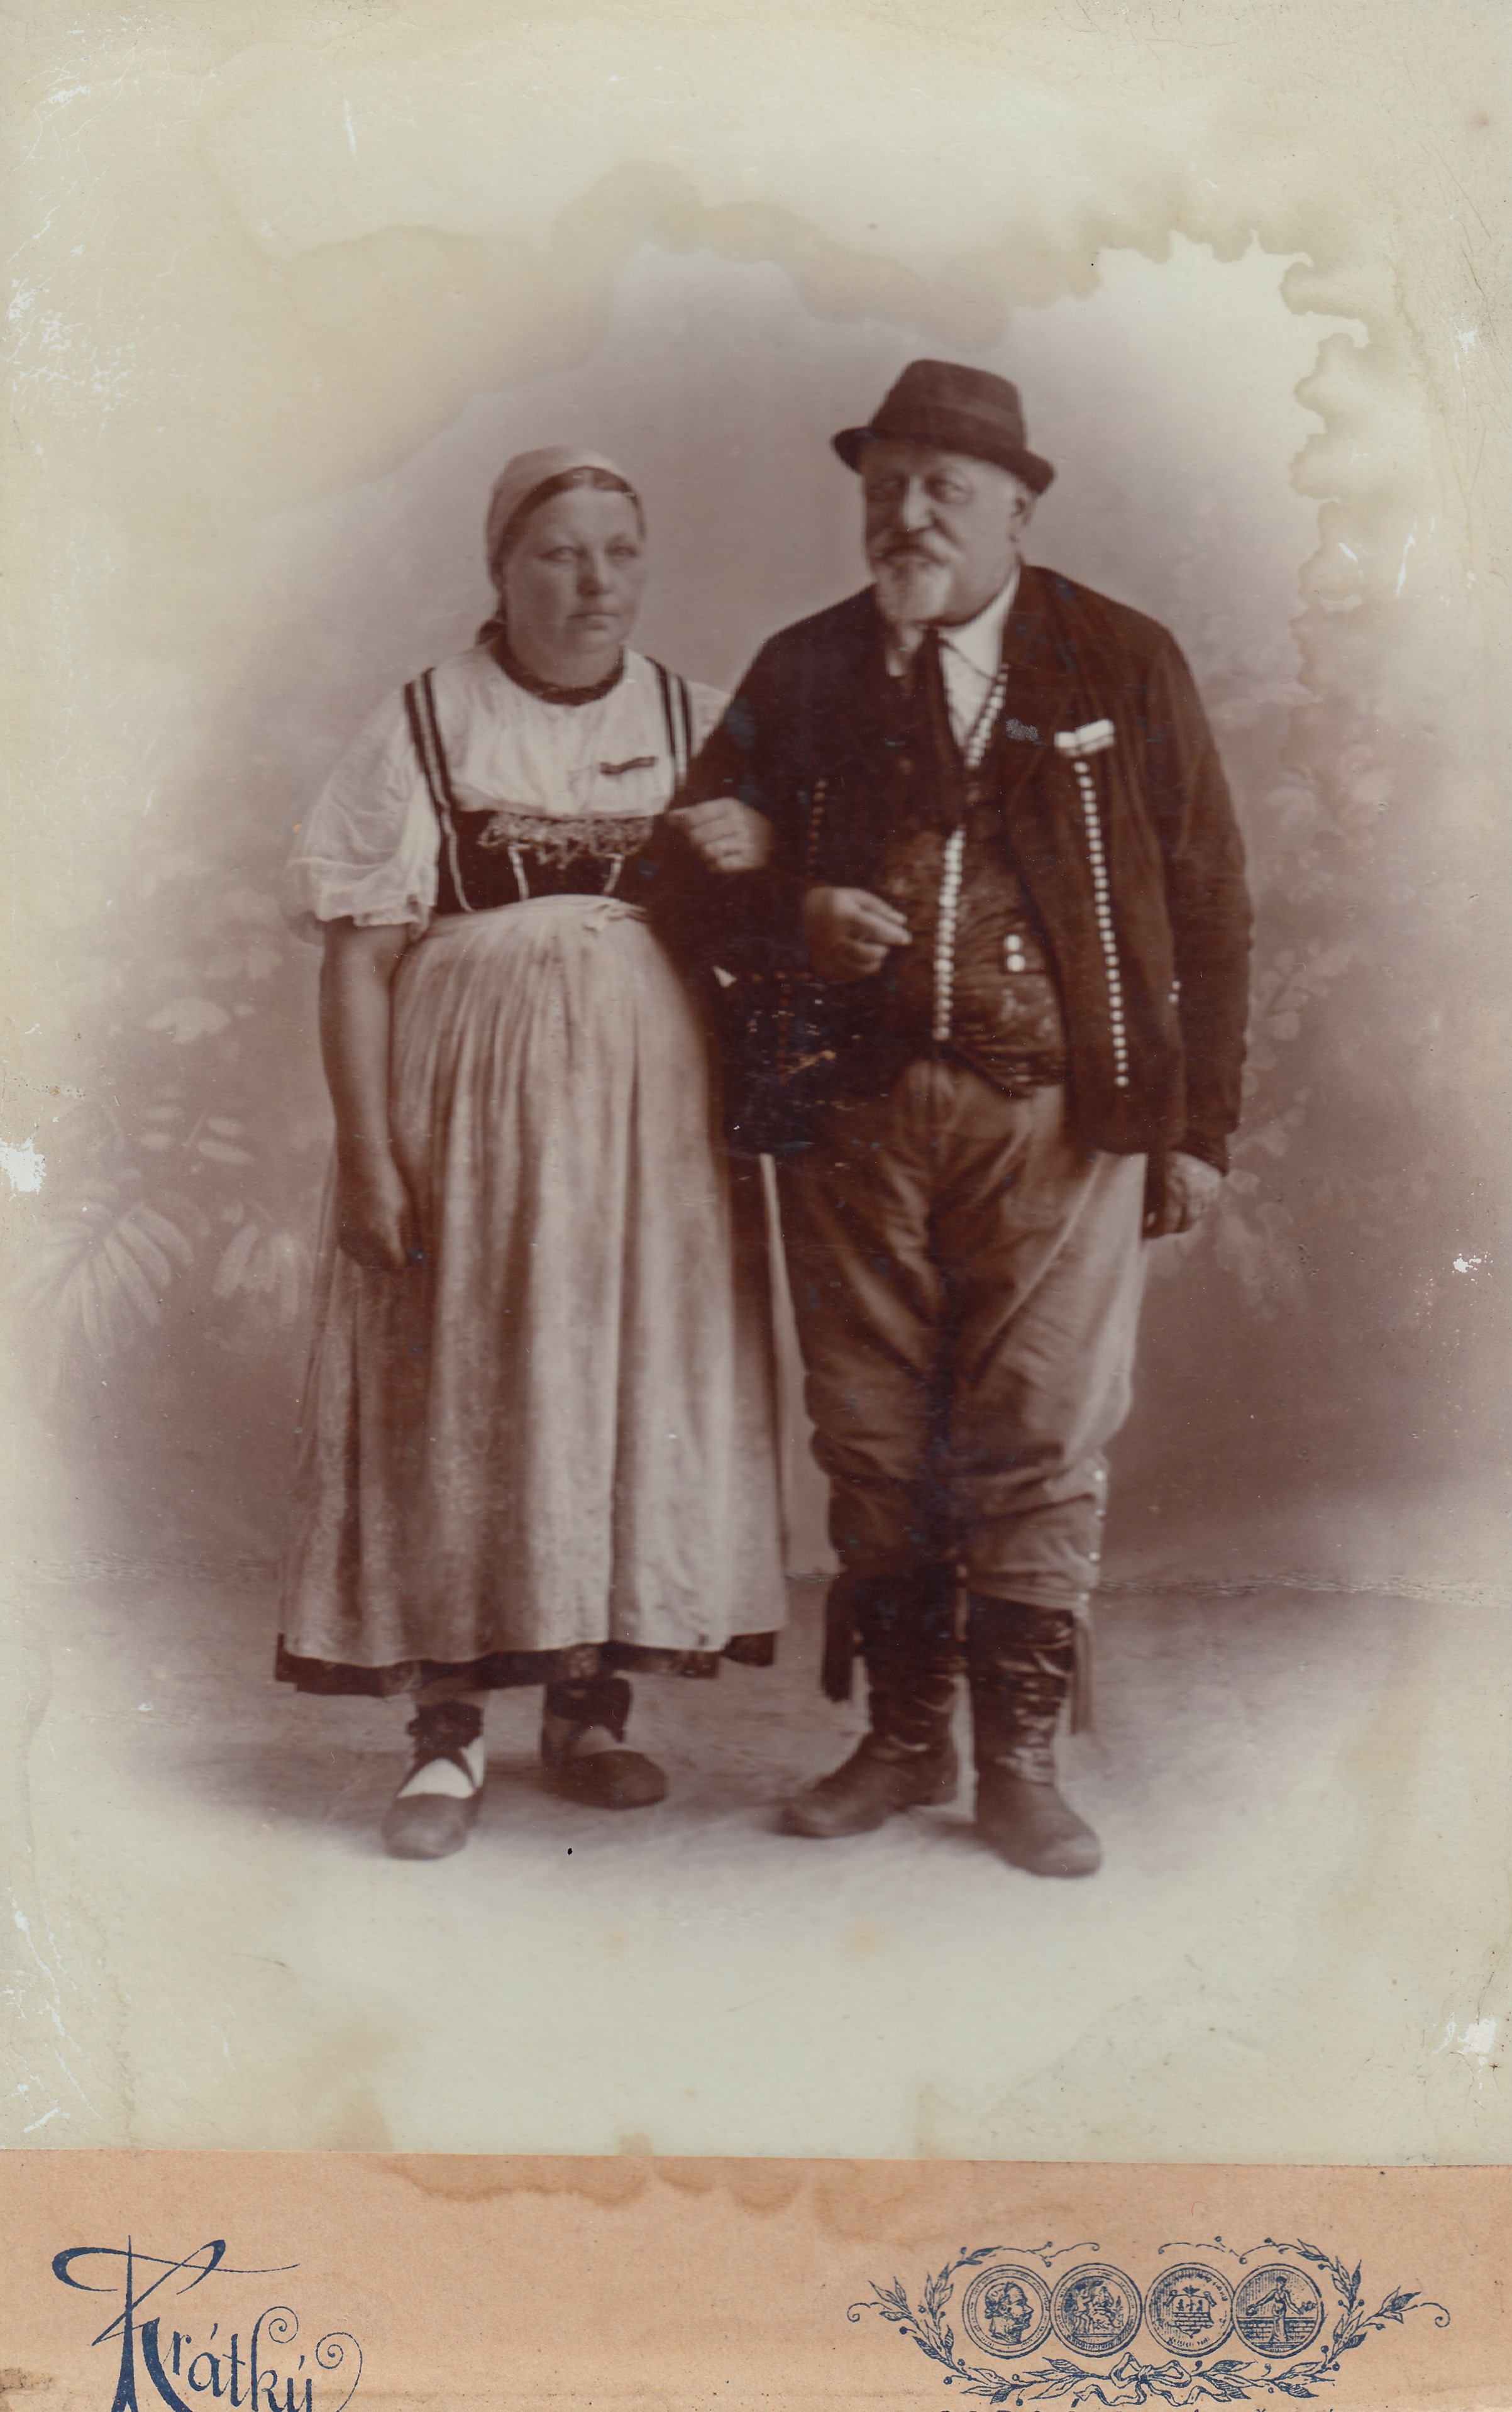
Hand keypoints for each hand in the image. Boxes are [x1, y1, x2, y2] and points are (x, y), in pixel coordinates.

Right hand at [335, 1150, 420, 1273]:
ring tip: (390, 1243)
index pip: (396, 1264)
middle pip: (381, 1267)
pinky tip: (374, 1240)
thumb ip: (410, 1238)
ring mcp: (348, 1237)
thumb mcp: (406, 1211)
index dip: (407, 1263)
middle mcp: (362, 1239)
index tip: (415, 1258)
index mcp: (382, 1233)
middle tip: (404, 1253)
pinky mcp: (340, 1234)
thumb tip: (418, 1258)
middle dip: (394, 1263)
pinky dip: (365, 1253)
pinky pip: (355, 1254)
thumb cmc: (389, 1184)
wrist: (360, 1165)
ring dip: (379, 1260)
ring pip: (367, 1264)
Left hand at [668, 798, 773, 873]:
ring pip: (707, 851)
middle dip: (695, 843)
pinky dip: (715, 866)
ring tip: (711, 854)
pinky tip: (719, 863)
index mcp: (731, 806)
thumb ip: (694, 814)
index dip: (686, 826)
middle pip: (698, 836)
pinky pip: (720, 865)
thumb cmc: (739, 827)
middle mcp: (740, 820)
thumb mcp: (720, 814)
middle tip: (702, 844)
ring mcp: (747, 840)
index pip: (694, 816)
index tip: (690, 829)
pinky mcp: (751, 859)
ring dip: (705, 856)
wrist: (775, 842)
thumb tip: (669, 816)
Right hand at [803, 886, 911, 981]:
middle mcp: (834, 937)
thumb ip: (879, 908)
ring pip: (862, 967)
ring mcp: (829, 954)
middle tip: (883, 945)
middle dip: (882, 949)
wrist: (799, 917)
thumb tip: (902, 921)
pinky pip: (852, 975)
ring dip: (875, 961)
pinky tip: (863, 960)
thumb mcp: (855, 897)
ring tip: (876, 952)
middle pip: (869, 951)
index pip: (874, 928)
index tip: (906, 938)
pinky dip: (863, 969)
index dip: (893, 934)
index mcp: (842, 915)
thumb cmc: (835, 904)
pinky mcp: (826, 967)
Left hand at [1144, 1150, 1223, 1237]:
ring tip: (1174, 1214)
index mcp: (1173, 1194)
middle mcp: (1192, 1196)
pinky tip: (1187, 1203)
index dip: (1154, 1232)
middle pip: (1184, 1226)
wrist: (1187, 1132)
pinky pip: (1207, 1205)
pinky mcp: (1215, 1184)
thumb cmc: (1163, 1152)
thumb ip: (1148, 1199)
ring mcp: (1206, 1191)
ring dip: (1185, 1219)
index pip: (1165, 1226)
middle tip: (1160, 1225)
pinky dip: (1197, 1208)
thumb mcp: (1151, 1175)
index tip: (1146, 1231)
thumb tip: (1144, 1218)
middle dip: (1170, 1228)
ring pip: (1197, 1217)